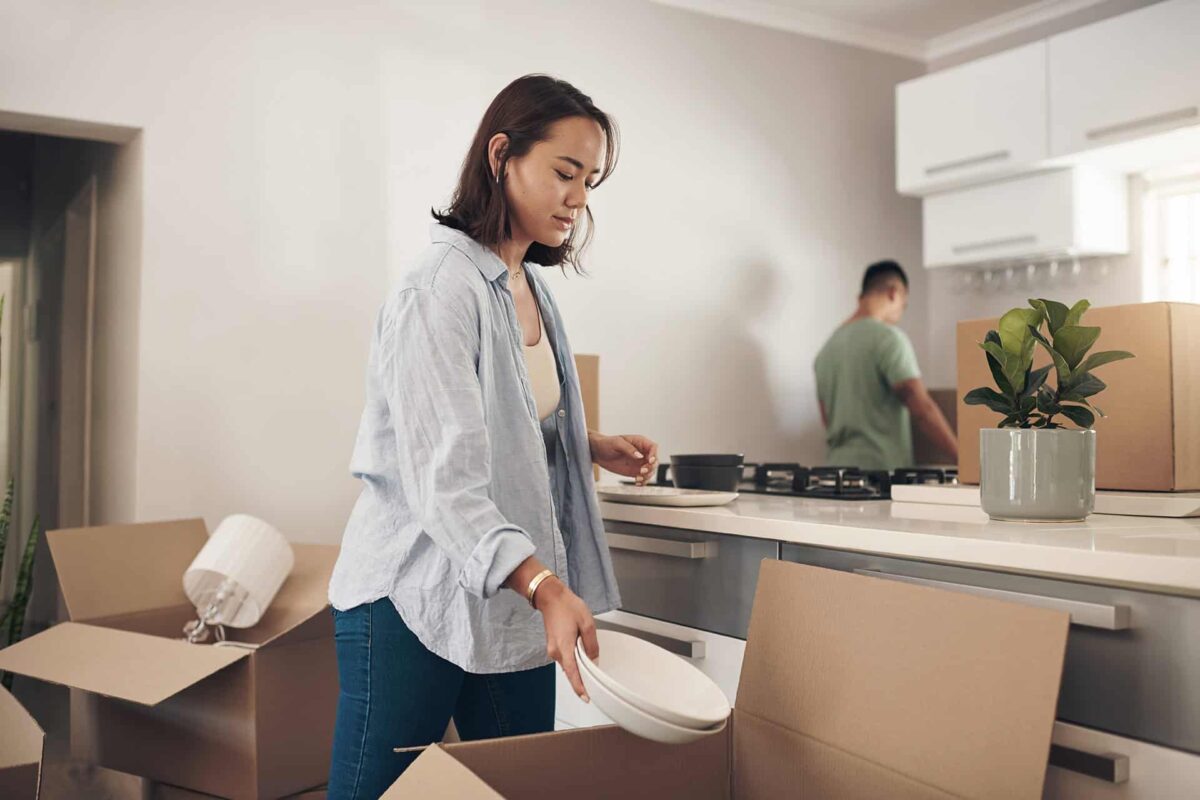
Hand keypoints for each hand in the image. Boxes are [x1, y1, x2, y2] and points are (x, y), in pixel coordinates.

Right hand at [534, 577, 597, 701]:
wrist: (551, 597)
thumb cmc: (568, 607)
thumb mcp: (587, 623)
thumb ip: (591, 644)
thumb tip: (594, 660)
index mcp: (564, 647)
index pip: (572, 673)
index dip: (579, 687)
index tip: (586, 697)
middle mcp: (556, 652)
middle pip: (571, 671)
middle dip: (582, 677)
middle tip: (595, 682)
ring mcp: (552, 650)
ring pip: (568, 665)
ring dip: (578, 666)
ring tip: (590, 662)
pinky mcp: (553, 646)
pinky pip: (565, 658)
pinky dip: (573, 660)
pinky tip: (581, 654)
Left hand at [589, 433, 658, 485]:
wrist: (598, 452)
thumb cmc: (606, 443)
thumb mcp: (617, 443)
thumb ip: (629, 449)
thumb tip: (639, 456)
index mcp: (640, 442)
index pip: (653, 447)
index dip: (654, 455)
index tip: (649, 461)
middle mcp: (641, 453)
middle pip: (654, 460)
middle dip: (651, 467)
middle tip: (642, 470)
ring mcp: (639, 463)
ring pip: (651, 470)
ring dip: (647, 476)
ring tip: (638, 478)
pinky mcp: (634, 471)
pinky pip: (643, 477)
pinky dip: (643, 481)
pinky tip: (637, 483)